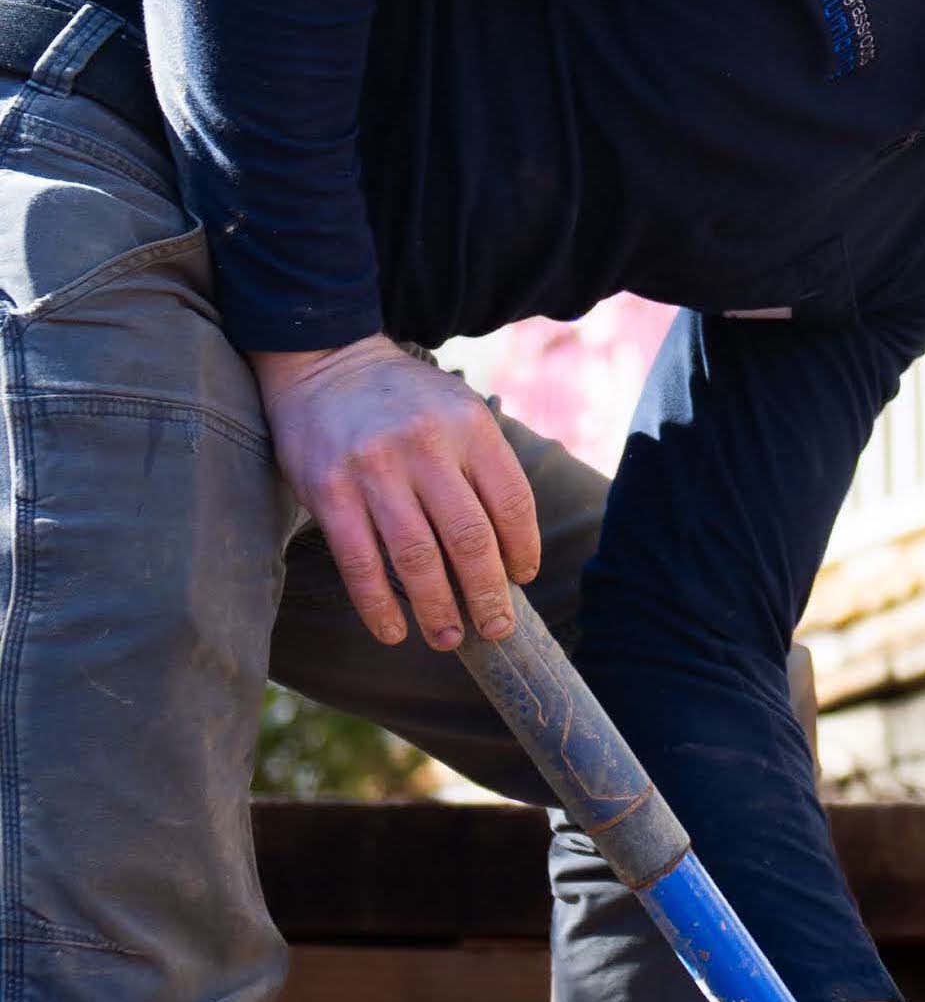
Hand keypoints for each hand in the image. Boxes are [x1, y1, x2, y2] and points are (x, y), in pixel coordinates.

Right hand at [249, 335, 540, 652]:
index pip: (512, 503)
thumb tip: (510, 551)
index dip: (523, 550)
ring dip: (438, 610)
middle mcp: (426, 446)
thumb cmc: (404, 400)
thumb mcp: (459, 410)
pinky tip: (393, 631)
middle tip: (497, 629)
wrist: (325, 361)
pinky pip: (360, 562)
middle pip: (470, 539)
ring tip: (450, 640)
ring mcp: (374, 470)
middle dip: (488, 594)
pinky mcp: (329, 492)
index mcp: (470, 426)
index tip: (522, 578)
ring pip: (416, 559)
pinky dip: (379, 605)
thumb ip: (485, 466)